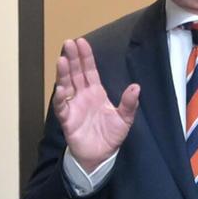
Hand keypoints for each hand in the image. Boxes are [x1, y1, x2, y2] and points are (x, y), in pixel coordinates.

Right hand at [53, 37, 139, 173]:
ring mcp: (73, 106)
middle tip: (68, 43)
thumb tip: (136, 87)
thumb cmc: (110, 136)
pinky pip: (62, 106)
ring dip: (63, 73)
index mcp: (96, 92)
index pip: (89, 70)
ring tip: (61, 60)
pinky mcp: (67, 119)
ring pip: (66, 85)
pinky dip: (61, 98)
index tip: (81, 42)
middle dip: (72, 58)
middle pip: (75, 73)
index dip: (85, 57)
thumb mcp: (125, 119)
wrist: (100, 156)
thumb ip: (129, 104)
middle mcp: (82, 95)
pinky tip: (61, 89)